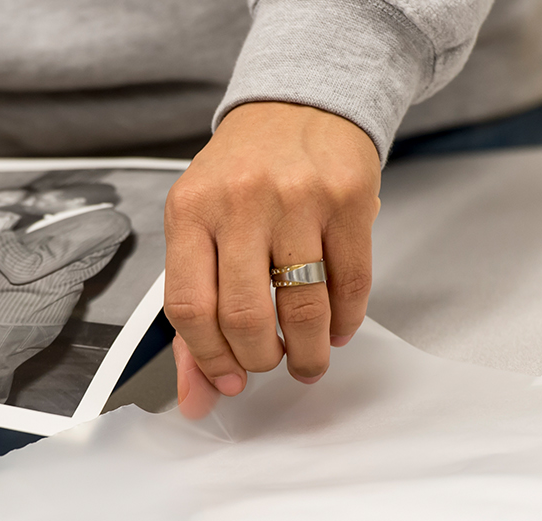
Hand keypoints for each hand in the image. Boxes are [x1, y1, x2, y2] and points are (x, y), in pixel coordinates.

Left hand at [164, 102, 380, 418]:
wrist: (298, 103)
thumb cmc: (240, 173)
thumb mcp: (199, 226)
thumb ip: (193, 312)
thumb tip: (196, 396)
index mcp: (190, 211)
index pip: (188, 307)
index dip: (208, 357)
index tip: (227, 379)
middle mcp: (241, 202)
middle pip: (245, 315)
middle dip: (259, 359)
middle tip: (268, 364)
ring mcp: (298, 200)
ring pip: (304, 307)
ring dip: (307, 353)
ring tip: (306, 361)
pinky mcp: (350, 200)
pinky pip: (352, 283)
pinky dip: (345, 322)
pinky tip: (336, 329)